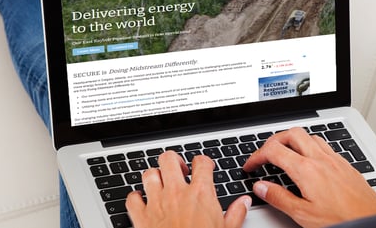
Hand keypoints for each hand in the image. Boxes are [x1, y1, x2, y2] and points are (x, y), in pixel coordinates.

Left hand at [126, 151, 250, 227]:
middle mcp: (176, 192)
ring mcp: (156, 203)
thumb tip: (244, 203)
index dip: (203, 161)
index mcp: (200, 193)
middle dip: (174, 161)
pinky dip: (136, 198)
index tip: (204, 166)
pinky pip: (132, 198)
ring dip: (154, 176)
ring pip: (149, 174)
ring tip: (161, 182)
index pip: (201, 162)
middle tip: (179, 170)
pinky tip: (143, 201)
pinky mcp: (141, 217)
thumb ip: (236, 213)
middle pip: (169, 159)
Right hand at [243, 127, 375, 227]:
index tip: (251, 166)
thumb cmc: (342, 220)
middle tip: (264, 154)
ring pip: (309, 136)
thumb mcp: (303, 214)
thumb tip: (261, 187)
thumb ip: (278, 198)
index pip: (274, 151)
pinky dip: (310, 146)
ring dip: (292, 140)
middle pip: (291, 133)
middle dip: (273, 140)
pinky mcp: (345, 164)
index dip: (257, 156)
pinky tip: (309, 160)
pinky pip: (324, 145)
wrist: (372, 221)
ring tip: (284, 154)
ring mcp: (335, 159)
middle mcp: (321, 159)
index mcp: (306, 170)